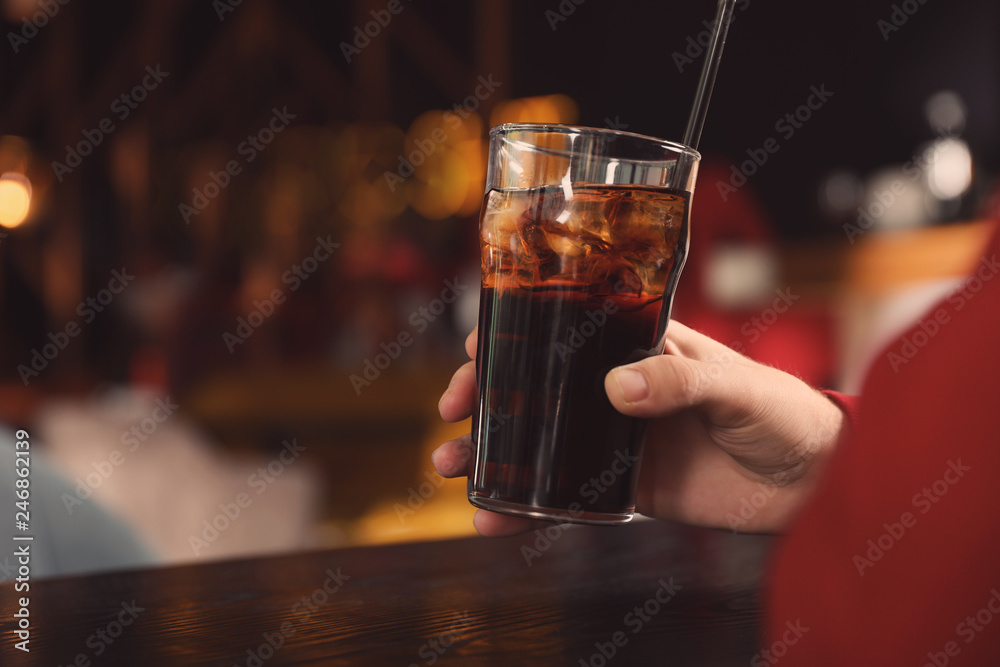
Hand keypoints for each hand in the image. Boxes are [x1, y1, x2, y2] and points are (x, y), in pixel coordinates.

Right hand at [434, 322, 846, 534]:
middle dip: (485, 396)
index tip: (474, 348)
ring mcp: (615, 438)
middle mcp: (617, 387)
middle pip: (535, 384)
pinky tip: (495, 520)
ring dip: (492, 452)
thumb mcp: (737, 387)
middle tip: (452, 413)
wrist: (812, 484)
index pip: (565, 328)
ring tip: (452, 469)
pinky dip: (528, 507)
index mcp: (640, 346)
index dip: (514, 334)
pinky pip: (564, 494)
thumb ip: (681, 382)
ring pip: (538, 440)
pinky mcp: (623, 486)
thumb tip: (617, 389)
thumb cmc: (784, 414)